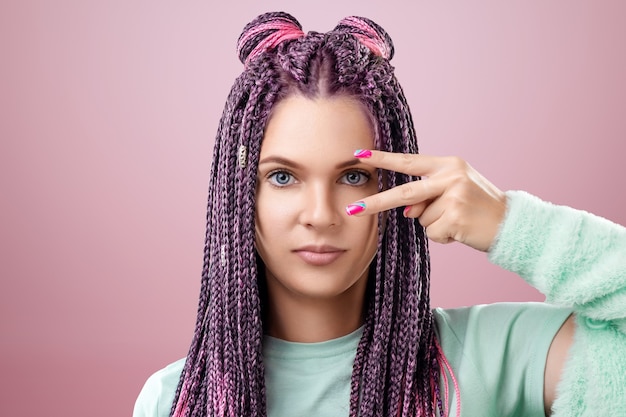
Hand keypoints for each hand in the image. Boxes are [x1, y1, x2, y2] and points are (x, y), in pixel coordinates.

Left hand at [346, 151, 506, 251]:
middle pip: (403, 192)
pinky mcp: (456, 217)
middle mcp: (450, 176)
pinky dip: (444, 237)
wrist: (512, 223)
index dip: (383, 159)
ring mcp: (454, 196)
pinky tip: (461, 230)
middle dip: (375, 203)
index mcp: (448, 164)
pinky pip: (433, 233)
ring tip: (458, 221)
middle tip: (351, 209)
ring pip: (420, 218)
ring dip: (435, 225)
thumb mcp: (454, 192)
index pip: (408, 161)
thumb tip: (406, 212)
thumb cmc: (479, 207)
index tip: (358, 154)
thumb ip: (427, 196)